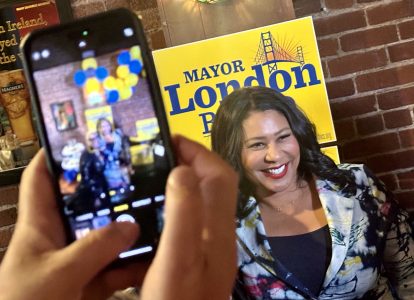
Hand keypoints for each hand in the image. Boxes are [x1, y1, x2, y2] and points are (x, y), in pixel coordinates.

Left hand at [0, 149, 146, 299]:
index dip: (58, 153)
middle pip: (84, 205)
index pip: (43, 179)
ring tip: (157, 207)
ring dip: (128, 227)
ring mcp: (78, 262)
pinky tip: (156, 251)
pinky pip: (116, 267)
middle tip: (140, 173)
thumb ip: (94, 248)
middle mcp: (60, 239)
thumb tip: (132, 225)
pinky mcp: (91, 284)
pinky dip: (134, 261)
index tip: (88, 136)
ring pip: (105, 236)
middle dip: (109, 190)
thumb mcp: (56, 273)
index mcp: (39, 226)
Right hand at [141, 136, 238, 299]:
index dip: (198, 151)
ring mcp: (211, 246)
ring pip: (203, 200)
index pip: (218, 174)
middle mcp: (219, 234)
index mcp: (217, 229)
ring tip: (154, 173)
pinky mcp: (199, 257)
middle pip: (213, 185)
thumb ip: (183, 213)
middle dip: (190, 161)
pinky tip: (156, 208)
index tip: (169, 139)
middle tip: (157, 154)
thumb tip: (183, 170)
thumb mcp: (178, 259)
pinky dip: (177, 202)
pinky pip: (191, 217)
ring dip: (183, 180)